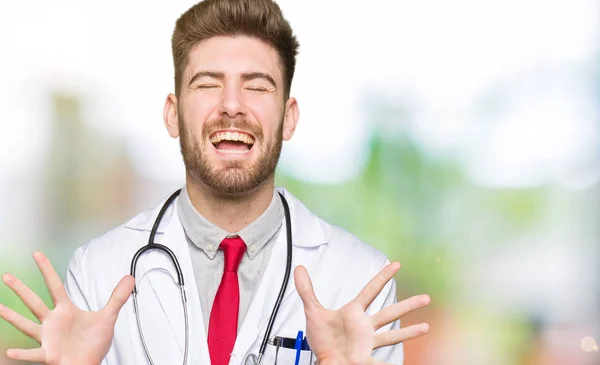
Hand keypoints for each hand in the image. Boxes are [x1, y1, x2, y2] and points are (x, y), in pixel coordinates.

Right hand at [0, 251, 133, 364]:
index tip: (37, 254)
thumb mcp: (108, 317)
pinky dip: (22, 354)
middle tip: (7, 276)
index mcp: (65, 311)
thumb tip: (130, 278)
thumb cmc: (93, 344)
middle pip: (34, 302)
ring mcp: (48, 338)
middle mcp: (53, 322)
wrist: (90, 364)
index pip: (54, 285)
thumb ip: (117, 298)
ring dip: (12, 317)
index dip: (46, 269)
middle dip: (21, 290)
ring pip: (27, 325)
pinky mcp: (49, 354)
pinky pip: (33, 354)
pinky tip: (9, 353)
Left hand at [294, 262, 429, 364]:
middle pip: (390, 313)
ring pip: (392, 336)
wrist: (325, 361)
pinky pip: (380, 362)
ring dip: (409, 332)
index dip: (383, 277)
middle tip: (426, 298)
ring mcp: (367, 343)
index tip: (396, 264)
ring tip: (426, 327)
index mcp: (354, 313)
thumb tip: (299, 268)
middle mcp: (365, 327)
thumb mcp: (312, 312)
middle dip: (408, 306)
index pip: (371, 290)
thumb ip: (306, 290)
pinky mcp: (365, 358)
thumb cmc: (323, 340)